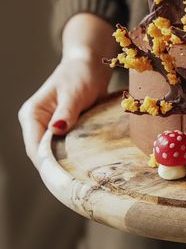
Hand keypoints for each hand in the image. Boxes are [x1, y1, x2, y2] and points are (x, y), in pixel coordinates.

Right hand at [18, 13, 116, 167]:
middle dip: (56, 168)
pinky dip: (70, 157)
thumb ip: (66, 112)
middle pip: (41, 155)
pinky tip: (83, 167)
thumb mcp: (74, 93)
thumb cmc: (81, 75)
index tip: (65, 178)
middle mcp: (35, 123)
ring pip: (51, 154)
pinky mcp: (60, 130)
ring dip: (64, 164)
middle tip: (76, 184)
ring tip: (80, 179)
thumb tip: (56, 130)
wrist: (89, 65)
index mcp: (32, 114)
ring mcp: (47, 128)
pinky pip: (62, 149)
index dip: (48, 164)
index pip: (34, 147)